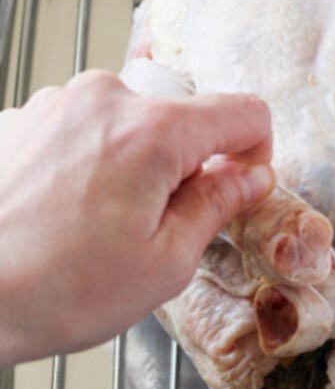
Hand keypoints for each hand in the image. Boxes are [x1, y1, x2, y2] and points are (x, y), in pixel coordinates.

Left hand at [0, 71, 274, 362]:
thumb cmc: (52, 289)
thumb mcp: (163, 263)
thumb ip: (216, 206)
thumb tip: (249, 177)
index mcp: (153, 132)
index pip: (242, 111)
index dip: (256, 150)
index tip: (240, 181)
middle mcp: (104, 99)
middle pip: (180, 119)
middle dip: (183, 167)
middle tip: (155, 227)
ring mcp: (56, 104)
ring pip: (128, 125)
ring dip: (131, 165)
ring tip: (97, 225)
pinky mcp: (22, 118)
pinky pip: (81, 130)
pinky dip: (88, 163)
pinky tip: (63, 212)